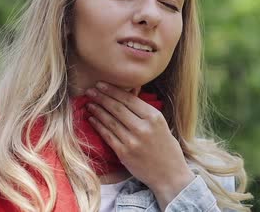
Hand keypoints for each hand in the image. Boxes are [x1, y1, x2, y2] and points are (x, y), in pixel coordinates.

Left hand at [85, 81, 195, 208]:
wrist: (170, 175)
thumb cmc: (166, 148)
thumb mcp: (161, 124)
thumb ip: (145, 112)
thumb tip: (127, 94)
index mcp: (154, 117)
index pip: (129, 99)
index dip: (112, 91)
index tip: (101, 84)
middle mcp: (143, 127)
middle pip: (117, 108)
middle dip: (101, 97)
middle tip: (90, 90)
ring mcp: (133, 141)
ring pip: (110, 121)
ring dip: (97, 110)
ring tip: (89, 103)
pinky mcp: (124, 153)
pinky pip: (108, 135)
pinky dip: (98, 126)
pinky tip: (92, 119)